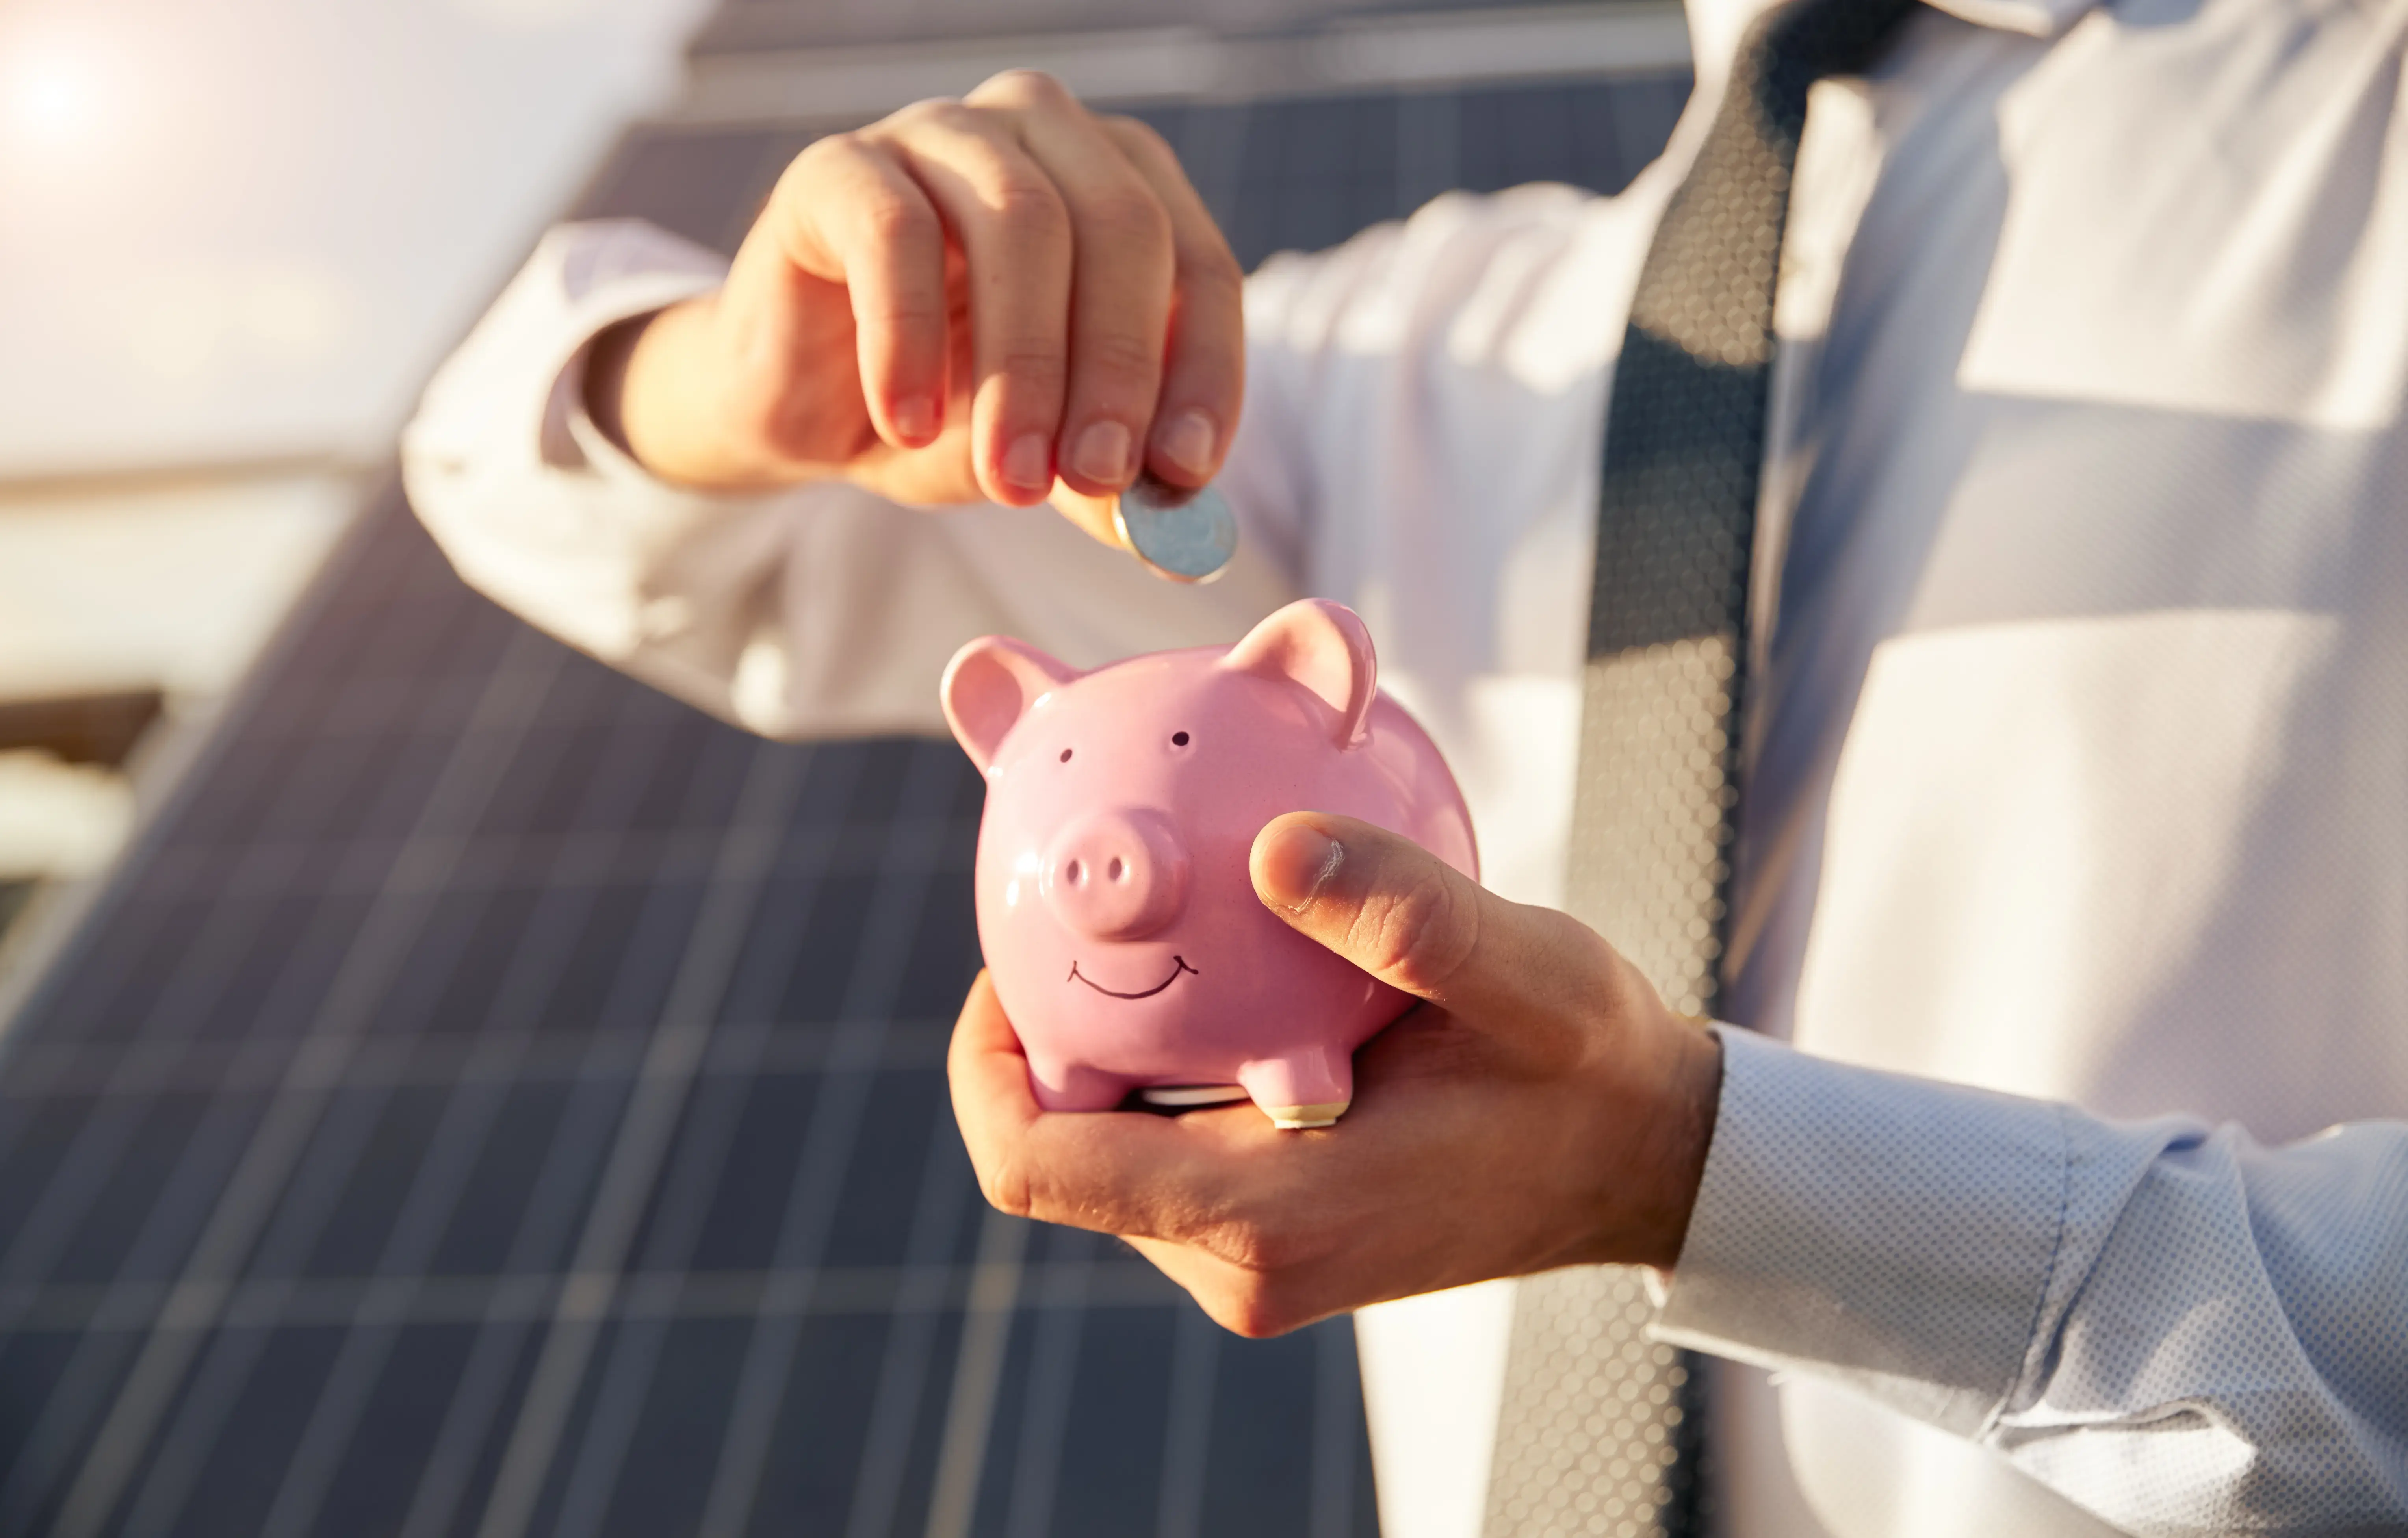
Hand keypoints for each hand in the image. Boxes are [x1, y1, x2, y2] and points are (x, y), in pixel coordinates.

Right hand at [585, 70, 1244, 543]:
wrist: (801, 403)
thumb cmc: (943, 410)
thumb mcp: (1041, 456)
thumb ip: (1104, 481)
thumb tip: (1175, 543)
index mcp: (1121, 185)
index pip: (1198, 264)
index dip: (1206, 369)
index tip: (1188, 469)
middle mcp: (1043, 131)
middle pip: (1120, 229)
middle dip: (1119, 367)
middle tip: (1099, 476)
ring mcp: (940, 133)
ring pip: (1019, 222)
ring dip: (1025, 365)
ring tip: (1012, 478)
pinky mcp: (838, 166)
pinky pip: (891, 233)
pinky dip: (908, 339)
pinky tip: (906, 424)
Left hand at [948, 811, 1724, 1336]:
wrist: (1645, 1160)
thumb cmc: (1588, 1070)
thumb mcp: (1527, 974)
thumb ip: (1407, 917)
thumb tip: (1280, 846)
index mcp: (1270, 1216)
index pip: (1038, 1164)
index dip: (983, 1060)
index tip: (1017, 956)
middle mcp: (1244, 1264)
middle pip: (1058, 1154)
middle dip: (1048, 1037)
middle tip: (1107, 917)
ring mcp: (1255, 1266)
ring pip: (1107, 1154)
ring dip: (1114, 1053)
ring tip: (1170, 945)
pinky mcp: (1274, 1247)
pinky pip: (1164, 1159)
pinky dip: (1168, 1077)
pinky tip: (1228, 991)